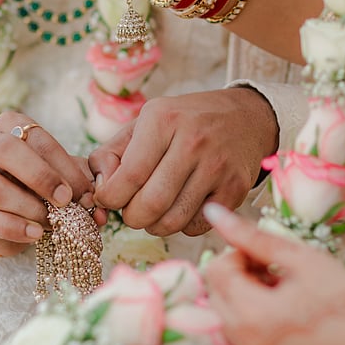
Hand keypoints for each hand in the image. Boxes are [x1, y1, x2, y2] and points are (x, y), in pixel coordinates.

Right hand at [0, 111, 103, 256]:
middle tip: (65, 201)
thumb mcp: (61, 175)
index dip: (63, 166)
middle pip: (6, 151)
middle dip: (41, 177)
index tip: (85, 192)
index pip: (36, 138)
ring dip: (29, 208)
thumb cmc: (38, 184)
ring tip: (52, 222)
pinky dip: (14, 228)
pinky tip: (35, 234)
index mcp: (10, 126)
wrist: (7, 212)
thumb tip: (101, 210)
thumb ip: (81, 183)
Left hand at [88, 88, 278, 237]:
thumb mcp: (143, 123)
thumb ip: (110, 154)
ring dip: (154, 225)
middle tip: (132, 210)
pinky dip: (182, 225)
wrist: (246, 118)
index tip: (109, 198)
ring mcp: (218, 167)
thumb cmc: (183, 123)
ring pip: (173, 221)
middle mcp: (193, 142)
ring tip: (154, 210)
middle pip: (150, 205)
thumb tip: (99, 191)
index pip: (128, 177)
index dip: (110, 198)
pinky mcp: (236, 188)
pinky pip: (196, 226)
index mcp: (164, 120)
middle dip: (131, 217)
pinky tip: (182, 206)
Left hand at [202, 204, 344, 344]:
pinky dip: (256, 319)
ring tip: (285, 287)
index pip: (216, 271)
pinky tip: (289, 310)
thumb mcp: (300, 259)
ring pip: (227, 317)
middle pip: (217, 294)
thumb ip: (253, 237)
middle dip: (238, 274)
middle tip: (275, 267)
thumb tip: (214, 213)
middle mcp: (245, 343)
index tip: (268, 253)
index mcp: (251, 314)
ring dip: (246, 296)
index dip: (238, 253)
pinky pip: (244, 337)